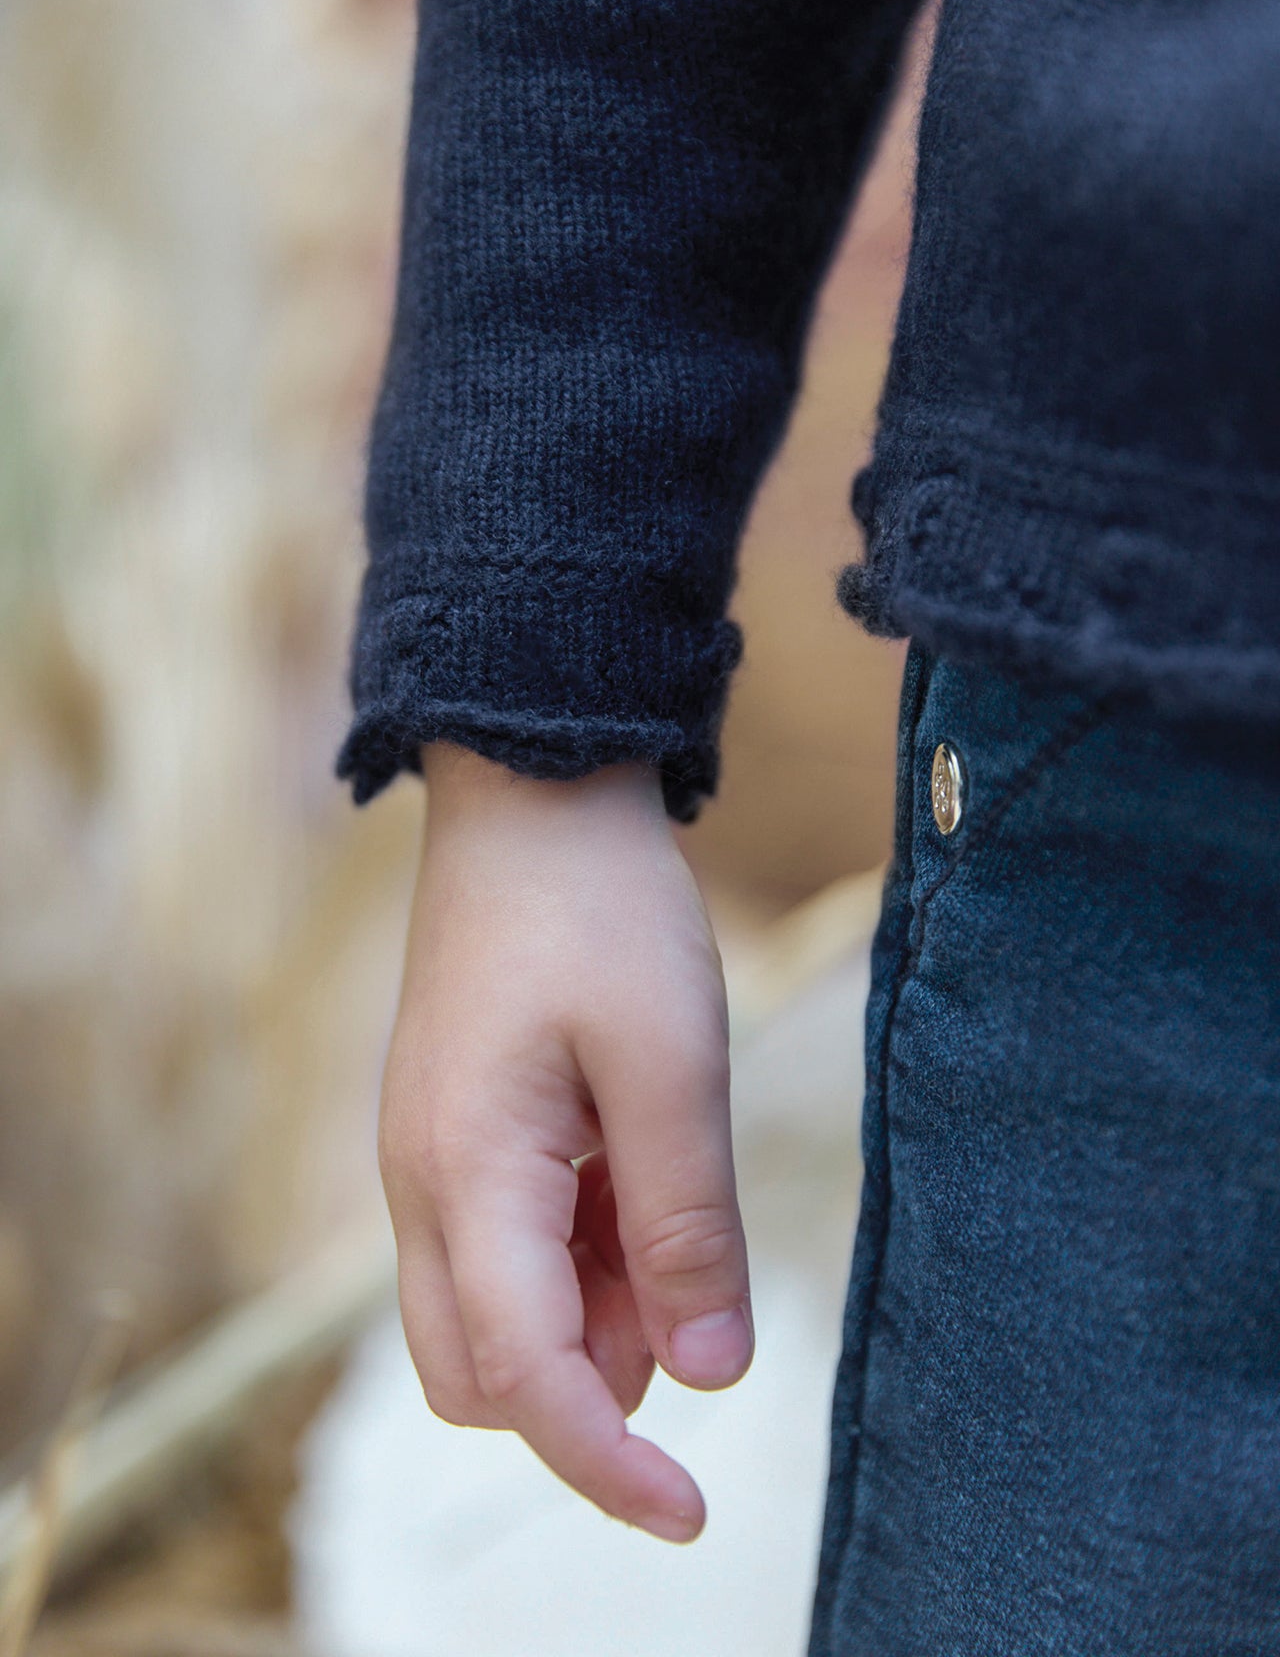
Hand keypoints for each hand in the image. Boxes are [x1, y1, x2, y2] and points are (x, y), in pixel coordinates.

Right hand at [378, 746, 752, 1542]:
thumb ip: (684, 1226)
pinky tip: (637, 1179)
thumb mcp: (671, 1064)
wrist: (532, 791)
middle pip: (479, 1372)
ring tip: (672, 1211)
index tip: (694, 1514)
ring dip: (589, 1314)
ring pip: (492, 1313)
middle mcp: (421, 1185)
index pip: (523, 1380)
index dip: (606, 1467)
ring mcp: (430, 1156)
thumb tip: (708, 1373)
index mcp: (465, 1174)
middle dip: (586, 1389)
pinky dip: (577, 1255)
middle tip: (687, 1301)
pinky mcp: (458, 1131)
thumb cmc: (600, 912)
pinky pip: (503, 1244)